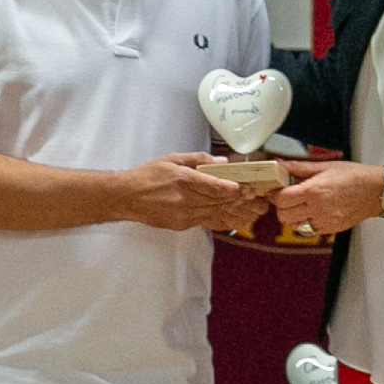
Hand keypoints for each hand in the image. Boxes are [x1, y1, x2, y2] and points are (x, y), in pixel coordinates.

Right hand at [116, 152, 263, 231]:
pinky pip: (207, 221)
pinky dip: (222, 218)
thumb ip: (197, 159)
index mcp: (182, 179)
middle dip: (239, 200)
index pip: (212, 186)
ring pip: (214, 213)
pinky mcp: (182, 224)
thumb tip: (221, 162)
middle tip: (257, 199)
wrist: (127, 197)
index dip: (231, 188)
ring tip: (253, 210)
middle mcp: (184, 199)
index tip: (246, 188)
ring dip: (234, 212)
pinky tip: (234, 217)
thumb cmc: (148, 175)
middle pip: (217, 201)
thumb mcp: (172, 158)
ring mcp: (183, 214)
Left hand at [270, 159, 383, 239]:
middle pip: (283, 216)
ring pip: (294, 226)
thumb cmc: (353, 176)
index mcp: (314, 190)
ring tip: (299, 206)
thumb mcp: (326, 166)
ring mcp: (323, 221)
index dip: (275, 195)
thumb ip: (300, 167)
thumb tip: (280, 164)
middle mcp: (317, 208)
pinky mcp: (330, 229)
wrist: (375, 192)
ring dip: (292, 217)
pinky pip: (308, 231)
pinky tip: (311, 213)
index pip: (281, 199)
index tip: (276, 191)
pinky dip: (305, 224)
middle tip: (286, 199)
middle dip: (281, 207)